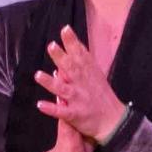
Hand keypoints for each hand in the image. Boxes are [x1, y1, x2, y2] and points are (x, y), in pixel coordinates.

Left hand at [37, 25, 126, 151]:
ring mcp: (79, 100)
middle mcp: (83, 85)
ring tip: (38, 75)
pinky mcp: (75, 114)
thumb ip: (85, 63)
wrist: (114, 121)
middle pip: (71, 69)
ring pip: (63, 89)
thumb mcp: (97, 77)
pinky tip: (40, 105)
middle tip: (51, 46)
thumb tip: (75, 45)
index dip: (73, 42)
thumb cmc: (103, 98)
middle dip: (61, 57)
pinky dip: (51, 108)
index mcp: (89, 74)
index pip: (81, 55)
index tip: (65, 29)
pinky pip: (61, 112)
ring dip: (50, 83)